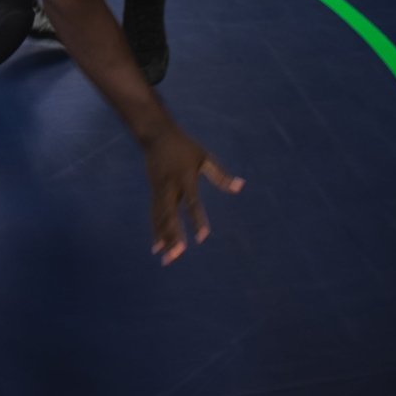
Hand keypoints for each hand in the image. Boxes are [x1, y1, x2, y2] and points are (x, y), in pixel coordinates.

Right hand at [144, 127, 243, 264]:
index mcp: (185, 177)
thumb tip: (241, 186)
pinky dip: (156, 232)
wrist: (155, 135)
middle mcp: (170, 187)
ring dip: (164, 240)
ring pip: (161, 219)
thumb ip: (220, 174)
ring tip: (168, 260)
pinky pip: (155, 216)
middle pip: (171, 215)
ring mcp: (159, 191)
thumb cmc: (184, 146)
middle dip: (173, 235)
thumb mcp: (204, 156)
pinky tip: (158, 249)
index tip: (203, 236)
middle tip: (178, 255)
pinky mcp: (154, 193)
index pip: (192, 201)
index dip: (197, 219)